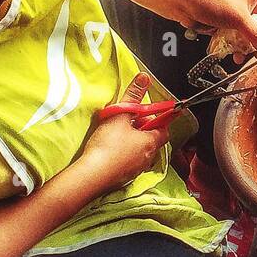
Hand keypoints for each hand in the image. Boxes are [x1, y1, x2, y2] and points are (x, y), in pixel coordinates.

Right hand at [76, 74, 170, 192]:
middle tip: (129, 123)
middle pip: (152, 141)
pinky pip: (129, 164)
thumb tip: (144, 78)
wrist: (92, 175)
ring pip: (141, 153)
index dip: (158, 121)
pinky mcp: (125, 179)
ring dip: (134, 144)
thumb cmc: (108, 145)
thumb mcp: (119, 116)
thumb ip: (132, 96)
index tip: (148, 115)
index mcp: (151, 142)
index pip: (164, 130)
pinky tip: (111, 152)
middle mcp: (148, 158)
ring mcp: (137, 170)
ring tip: (118, 136)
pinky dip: (124, 156)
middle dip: (144, 131)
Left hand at [182, 0, 256, 56]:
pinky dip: (237, 47)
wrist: (183, 1)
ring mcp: (238, 15)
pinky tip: (233, 55)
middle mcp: (250, 4)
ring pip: (253, 33)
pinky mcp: (226, 25)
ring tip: (248, 56)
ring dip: (251, 46)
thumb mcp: (240, 19)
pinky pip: (238, 39)